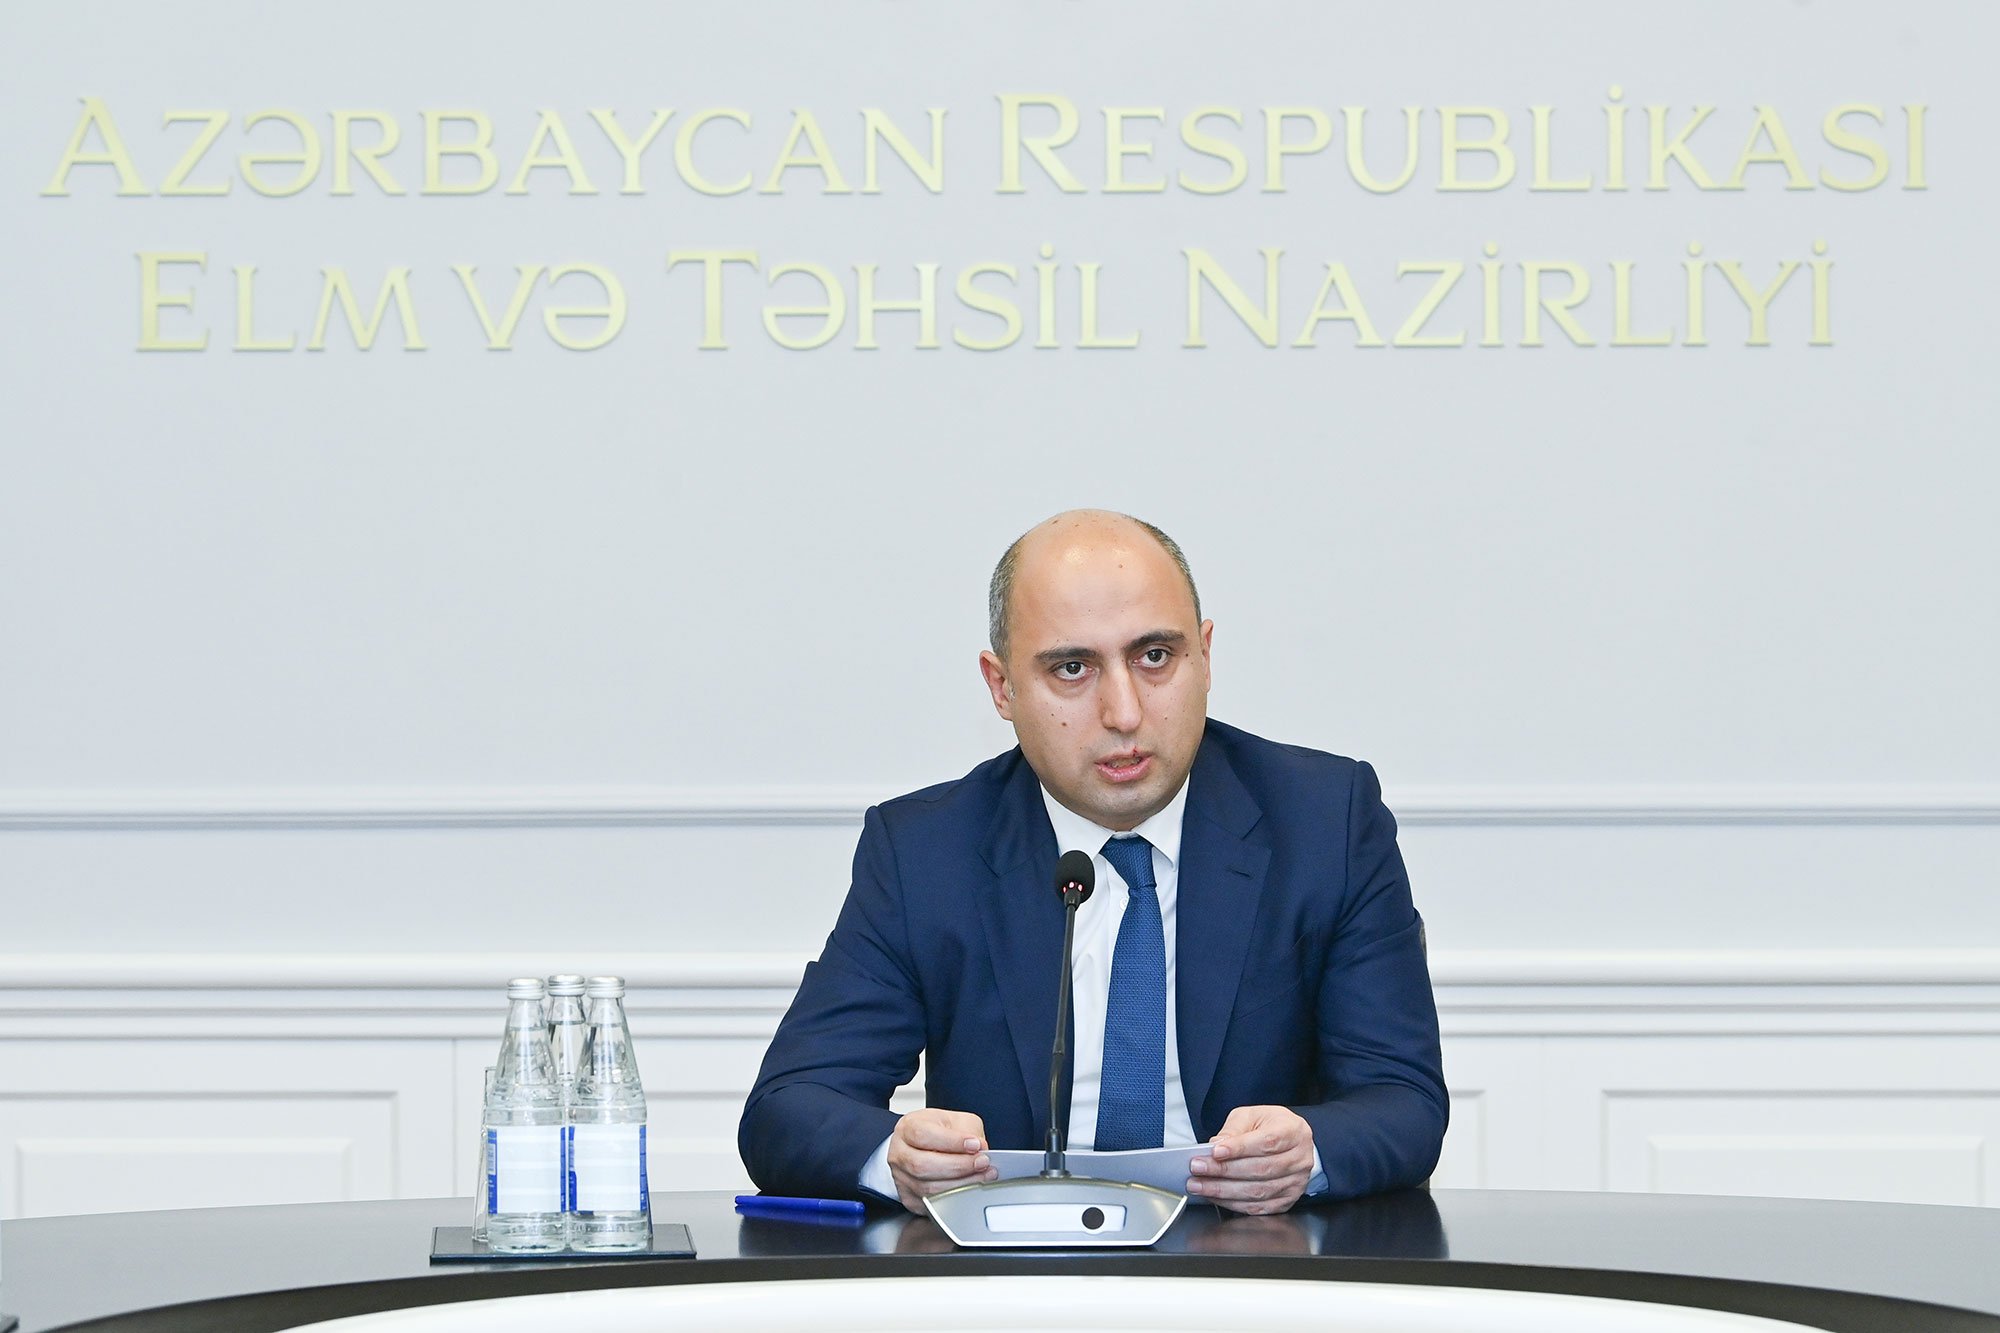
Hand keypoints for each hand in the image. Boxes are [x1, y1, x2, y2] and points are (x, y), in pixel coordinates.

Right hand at [886, 1108, 994, 1215]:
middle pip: (923, 1166)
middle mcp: (899, 1154)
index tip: (975, 1145)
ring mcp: (901, 1179)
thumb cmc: (936, 1132)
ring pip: (928, 1189)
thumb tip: (981, 1149)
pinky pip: (932, 1205)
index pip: (923, 1135)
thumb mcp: (953, 1121)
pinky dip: (955, 1198)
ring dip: (961, 1184)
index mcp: (907, 1128)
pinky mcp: (910, 1199)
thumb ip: (967, 1131)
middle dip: (959, 1166)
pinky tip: (970, 1188)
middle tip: (982, 1163)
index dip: (951, 1142)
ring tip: (983, 1176)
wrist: (921, 1147)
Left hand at [1187, 1104, 1314, 1213]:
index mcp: (1293, 1132)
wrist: (1291, 1142)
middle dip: (1224, 1171)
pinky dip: (1234, 1204)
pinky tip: (1216, 1197)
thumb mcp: (1252, 1116)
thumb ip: (1234, 1129)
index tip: (1215, 1152)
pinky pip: (1259, 1207)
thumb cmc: (1270, 1126)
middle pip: (1260, 1169)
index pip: (1266, 1142)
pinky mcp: (1288, 1201)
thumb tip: (1216, 1146)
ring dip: (1224, 1191)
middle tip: (1198, 1169)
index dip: (1239, 1149)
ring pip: (1258, 1192)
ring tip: (1200, 1185)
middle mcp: (1299, 1159)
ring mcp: (1296, 1183)